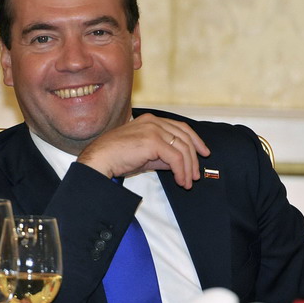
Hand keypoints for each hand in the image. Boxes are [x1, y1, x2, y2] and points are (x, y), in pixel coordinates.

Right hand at [77, 113, 209, 188]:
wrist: (100, 159)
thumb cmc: (116, 158)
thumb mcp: (144, 155)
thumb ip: (161, 155)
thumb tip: (178, 164)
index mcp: (150, 120)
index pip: (180, 127)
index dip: (195, 140)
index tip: (203, 153)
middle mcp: (153, 121)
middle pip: (185, 137)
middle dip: (194, 158)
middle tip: (196, 175)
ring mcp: (153, 129)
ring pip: (182, 148)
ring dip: (188, 168)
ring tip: (187, 182)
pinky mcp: (153, 141)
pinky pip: (175, 158)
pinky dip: (181, 171)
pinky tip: (179, 180)